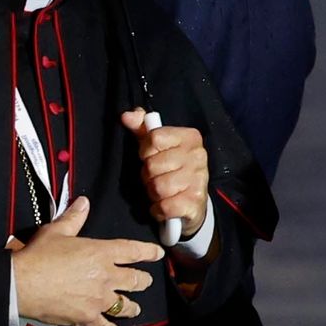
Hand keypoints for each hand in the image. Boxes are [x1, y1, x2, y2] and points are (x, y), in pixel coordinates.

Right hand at [10, 196, 162, 325]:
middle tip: (145, 282)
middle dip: (143, 281)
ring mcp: (99, 299)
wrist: (21, 284)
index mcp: (101, 253)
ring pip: (126, 306)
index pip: (133, 250)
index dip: (148, 252)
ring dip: (131, 307)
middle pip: (136, 280)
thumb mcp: (56, 231)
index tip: (158, 254)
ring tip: (134, 308)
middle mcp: (106, 276)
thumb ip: (73, 218)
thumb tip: (84, 202)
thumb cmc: (37, 255)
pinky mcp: (87, 317)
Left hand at [122, 108, 208, 235]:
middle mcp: (198, 156)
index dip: (146, 150)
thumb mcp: (157, 145)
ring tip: (161, 191)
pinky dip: (159, 209)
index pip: (154, 138)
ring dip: (153, 193)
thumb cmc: (172, 169)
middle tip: (157, 177)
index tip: (151, 156)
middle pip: (153, 165)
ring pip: (158, 187)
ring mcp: (199, 180)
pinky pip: (165, 206)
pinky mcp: (195, 202)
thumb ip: (141, 128)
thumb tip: (127, 116)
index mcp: (190, 137)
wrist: (193, 201)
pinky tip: (164, 205)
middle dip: (149, 175)